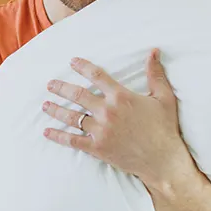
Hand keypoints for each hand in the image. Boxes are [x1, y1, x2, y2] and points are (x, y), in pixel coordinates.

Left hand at [42, 49, 193, 186]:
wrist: (162, 160)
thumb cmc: (164, 128)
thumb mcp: (164, 97)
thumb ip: (156, 73)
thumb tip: (154, 51)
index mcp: (121, 96)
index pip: (97, 76)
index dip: (82, 66)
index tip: (72, 62)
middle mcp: (107, 111)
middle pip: (78, 95)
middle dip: (61, 88)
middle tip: (50, 84)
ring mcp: (100, 130)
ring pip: (71, 116)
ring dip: (56, 109)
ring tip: (45, 105)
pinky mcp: (97, 148)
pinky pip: (72, 140)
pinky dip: (58, 136)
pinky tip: (47, 131)